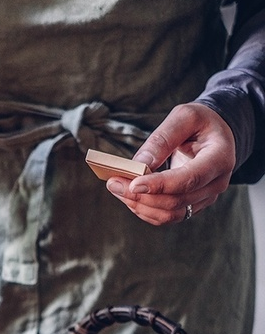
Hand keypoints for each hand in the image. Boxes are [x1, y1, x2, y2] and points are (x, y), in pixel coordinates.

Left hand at [105, 103, 235, 224]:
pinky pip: (167, 216)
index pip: (190, 179)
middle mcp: (216, 183)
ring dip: (139, 205)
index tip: (133, 184)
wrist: (216, 134)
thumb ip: (163, 139)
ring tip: (117, 188)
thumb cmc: (201, 123)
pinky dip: (145, 210)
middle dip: (141, 195)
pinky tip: (129, 197)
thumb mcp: (184, 117)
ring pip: (170, 214)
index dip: (160, 185)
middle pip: (176, 201)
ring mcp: (205, 198)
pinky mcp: (193, 205)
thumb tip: (140, 165)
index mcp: (219, 158)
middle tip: (113, 182)